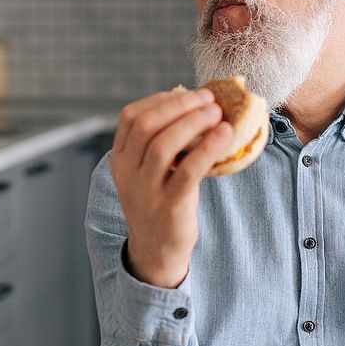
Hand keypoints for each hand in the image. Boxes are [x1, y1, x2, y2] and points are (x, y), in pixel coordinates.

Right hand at [109, 88, 234, 287]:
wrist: (156, 251)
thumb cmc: (160, 202)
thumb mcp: (149, 171)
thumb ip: (161, 142)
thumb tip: (195, 105)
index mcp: (120, 159)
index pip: (131, 117)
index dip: (160, 100)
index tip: (186, 94)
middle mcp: (127, 173)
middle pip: (147, 125)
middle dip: (180, 105)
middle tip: (208, 98)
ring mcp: (146, 190)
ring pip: (163, 144)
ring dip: (193, 122)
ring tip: (217, 113)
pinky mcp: (169, 206)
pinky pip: (188, 171)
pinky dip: (208, 147)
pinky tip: (224, 135)